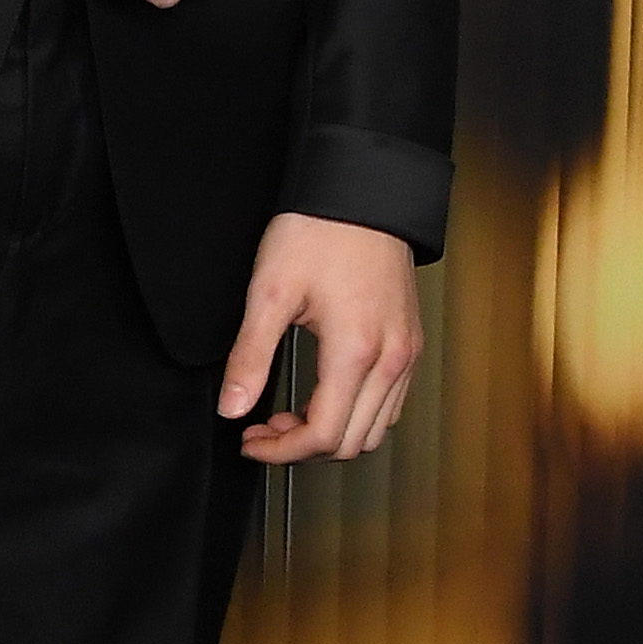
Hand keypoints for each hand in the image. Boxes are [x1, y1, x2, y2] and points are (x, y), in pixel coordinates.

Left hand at [220, 215, 421, 462]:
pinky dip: (355, 414)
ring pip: (375, 429)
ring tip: (289, 414)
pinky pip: (389, 403)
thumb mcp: (270, 291)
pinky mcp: (410, 342)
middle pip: (352, 443)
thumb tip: (232, 407)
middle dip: (302, 448)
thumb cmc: (319, 231)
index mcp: (356, 352)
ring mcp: (406, 353)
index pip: (323, 436)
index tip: (249, 441)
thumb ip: (250, 356)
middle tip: (262, 428)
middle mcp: (391, 360)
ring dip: (331, 434)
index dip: (281, 452)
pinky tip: (322, 394)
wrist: (362, 191)